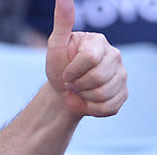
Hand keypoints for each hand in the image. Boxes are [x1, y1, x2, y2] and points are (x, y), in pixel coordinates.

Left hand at [45, 0, 127, 118]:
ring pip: (103, 94)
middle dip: (77, 85)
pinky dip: (92, 108)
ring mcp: (122, 75)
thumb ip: (62, 22)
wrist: (62, 92)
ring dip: (84, 97)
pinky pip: (109, 107)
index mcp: (99, 42)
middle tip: (72, 82)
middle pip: (97, 78)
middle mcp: (115, 55)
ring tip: (80, 90)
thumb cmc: (58, 67)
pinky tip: (88, 100)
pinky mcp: (123, 93)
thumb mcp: (55, 45)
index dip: (73, 70)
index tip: (66, 72)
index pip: (90, 58)